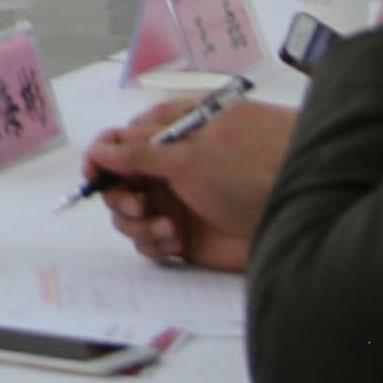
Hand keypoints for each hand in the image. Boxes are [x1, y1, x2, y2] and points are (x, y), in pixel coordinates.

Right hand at [79, 97, 285, 271]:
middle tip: (137, 204)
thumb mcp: (188, 156)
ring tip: (167, 229)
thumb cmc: (243, 172)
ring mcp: (174, 204)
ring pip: (128, 215)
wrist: (289, 216)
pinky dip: (153, 243)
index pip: (120, 141)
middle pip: (118, 182)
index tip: (93, 173)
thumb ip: (139, 153)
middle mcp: (167, 171)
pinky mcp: (182, 237)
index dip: (102, 156)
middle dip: (119, 195)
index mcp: (168, 139)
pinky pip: (148, 242)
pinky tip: (176, 242)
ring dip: (137, 223)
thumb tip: (100, 149)